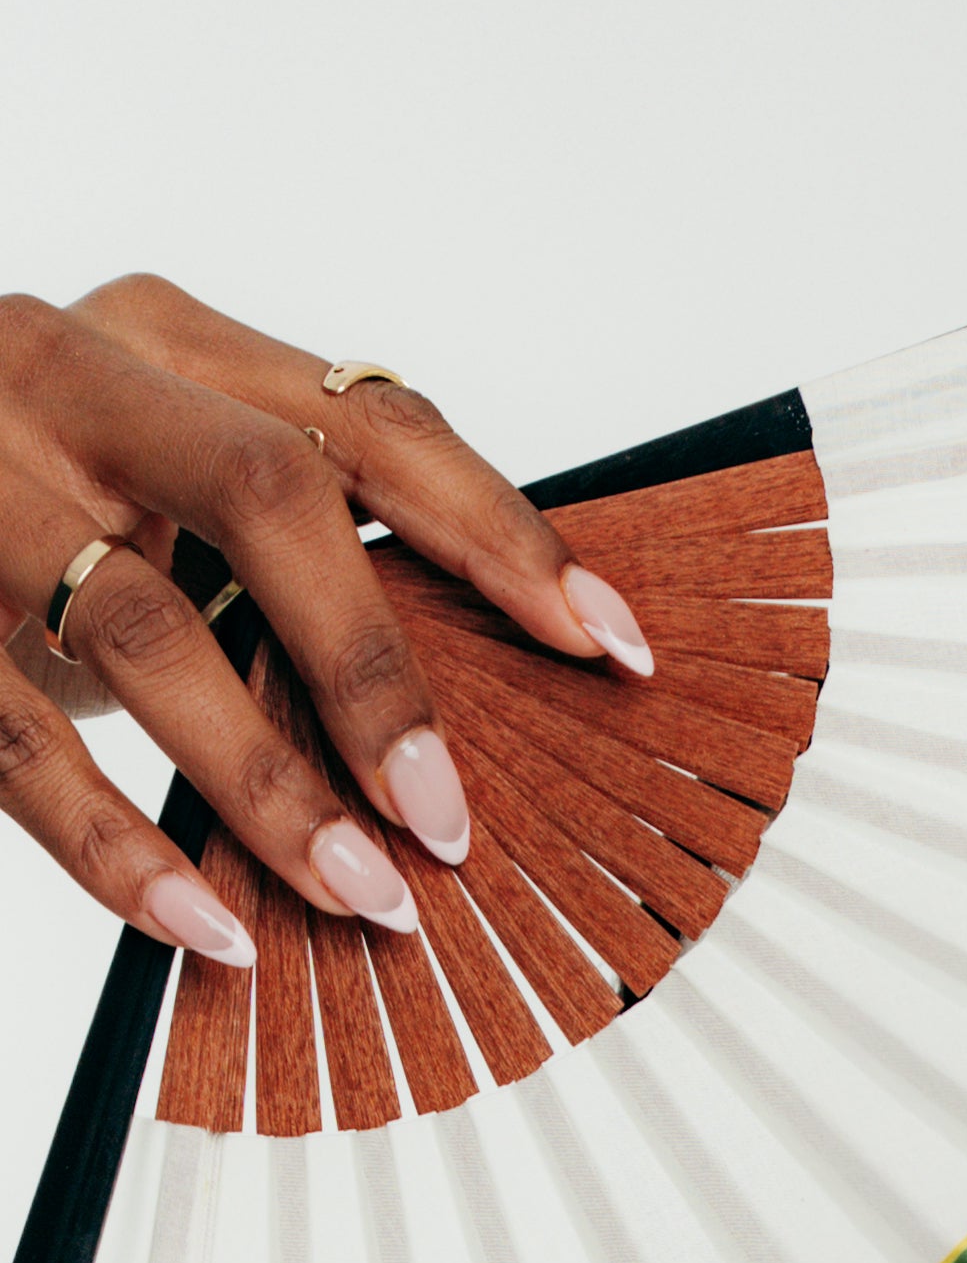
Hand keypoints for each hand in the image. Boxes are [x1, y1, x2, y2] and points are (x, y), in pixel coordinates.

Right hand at [0, 276, 649, 963]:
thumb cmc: (38, 495)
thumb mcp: (158, 476)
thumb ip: (289, 549)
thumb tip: (476, 691)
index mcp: (171, 339)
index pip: (376, 420)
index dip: (503, 535)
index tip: (612, 646)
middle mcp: (73, 381)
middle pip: (264, 498)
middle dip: (376, 671)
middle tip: (448, 820)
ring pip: (142, 629)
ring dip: (268, 782)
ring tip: (360, 895)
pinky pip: (19, 741)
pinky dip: (118, 849)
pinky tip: (204, 923)